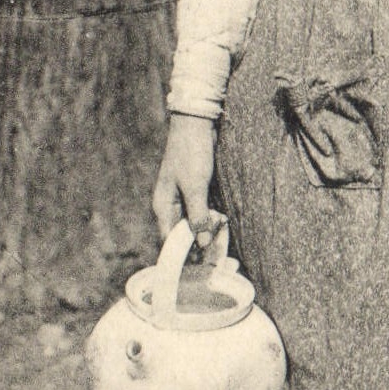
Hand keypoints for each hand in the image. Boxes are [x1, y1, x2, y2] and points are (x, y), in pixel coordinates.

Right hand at [152, 113, 224, 246]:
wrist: (197, 123)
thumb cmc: (192, 153)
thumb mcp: (195, 186)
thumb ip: (198, 215)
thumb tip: (201, 243)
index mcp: (164, 206)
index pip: (169, 240)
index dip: (184, 255)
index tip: (202, 266)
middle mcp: (171, 204)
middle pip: (184, 233)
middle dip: (200, 243)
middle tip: (218, 253)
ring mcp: (184, 197)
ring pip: (195, 223)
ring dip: (208, 230)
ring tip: (224, 237)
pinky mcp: (196, 190)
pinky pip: (203, 211)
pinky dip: (212, 217)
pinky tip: (224, 222)